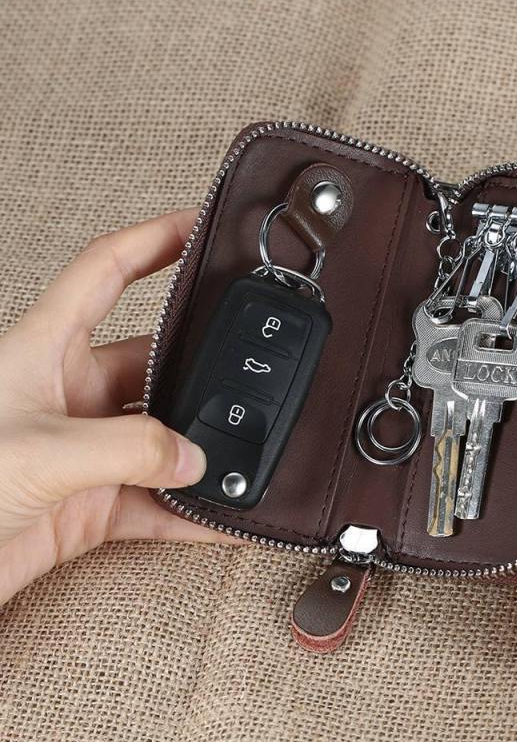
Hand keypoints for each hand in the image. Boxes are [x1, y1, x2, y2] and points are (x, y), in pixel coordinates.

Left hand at [0, 210, 234, 604]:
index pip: (105, 272)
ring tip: (248, 451)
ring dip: (202, 449)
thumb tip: (194, 458)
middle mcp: (68, 395)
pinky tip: (227, 517)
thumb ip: (127, 448)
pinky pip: (156, 503)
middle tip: (253, 360)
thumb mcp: (37, 451)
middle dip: (201, 365)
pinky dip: (193, 513)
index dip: (153, 240)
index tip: (200, 225)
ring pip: (163, 438)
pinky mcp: (90, 505)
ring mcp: (83, 451)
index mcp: (43, 351)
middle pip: (153, 361)